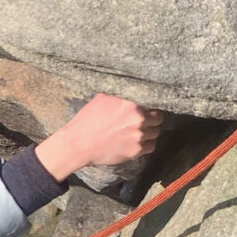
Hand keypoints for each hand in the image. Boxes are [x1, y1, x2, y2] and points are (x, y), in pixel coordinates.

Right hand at [35, 95, 162, 182]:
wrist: (77, 144)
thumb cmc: (87, 121)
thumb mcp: (101, 98)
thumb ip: (120, 94)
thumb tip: (130, 86)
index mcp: (130, 102)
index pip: (154, 100)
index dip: (151, 105)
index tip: (149, 108)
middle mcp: (137, 118)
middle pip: (158, 118)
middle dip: (151, 119)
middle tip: (142, 121)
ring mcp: (138, 135)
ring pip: (155, 132)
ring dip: (149, 132)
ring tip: (136, 132)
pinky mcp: (136, 150)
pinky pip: (151, 146)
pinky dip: (145, 145)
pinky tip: (135, 142)